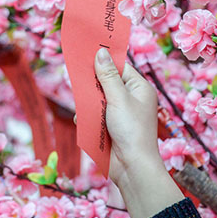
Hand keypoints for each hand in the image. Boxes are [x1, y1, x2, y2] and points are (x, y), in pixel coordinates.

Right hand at [95, 48, 184, 217]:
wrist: (132, 167)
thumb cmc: (132, 130)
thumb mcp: (118, 98)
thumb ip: (107, 75)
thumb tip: (100, 52)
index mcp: (139, 88)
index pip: (120, 66)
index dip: (104, 59)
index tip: (87, 50)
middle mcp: (129, 98)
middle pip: (106, 81)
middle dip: (93, 82)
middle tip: (77, 74)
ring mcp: (118, 113)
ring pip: (97, 98)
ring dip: (88, 101)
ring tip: (81, 103)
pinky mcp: (108, 126)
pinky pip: (93, 114)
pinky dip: (87, 116)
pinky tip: (80, 119)